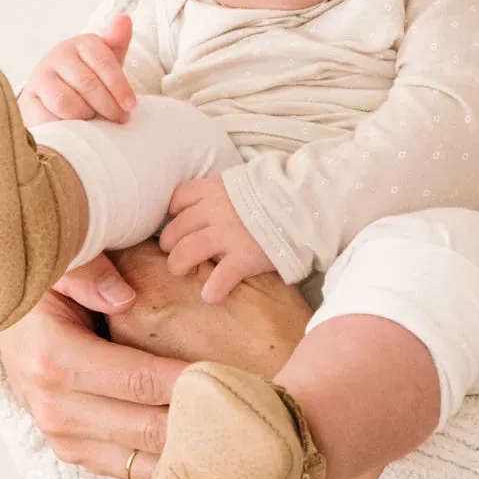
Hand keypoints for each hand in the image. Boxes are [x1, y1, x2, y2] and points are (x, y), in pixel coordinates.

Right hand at [0, 243, 312, 478]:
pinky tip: (210, 456)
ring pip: (142, 458)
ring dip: (191, 452)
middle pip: (146, 425)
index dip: (191, 381)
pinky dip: (169, 465)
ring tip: (242, 443)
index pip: (138, 378)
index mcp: (53, 359)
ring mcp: (63, 436)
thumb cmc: (45, 289)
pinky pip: (129, 469)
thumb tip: (123, 296)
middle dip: (202, 422)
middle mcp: (55, 407)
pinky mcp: (75, 451)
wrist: (11, 324)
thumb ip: (88, 270)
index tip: (237, 379)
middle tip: (254, 415)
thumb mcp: (59, 265)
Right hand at [16, 14, 135, 125]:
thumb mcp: (107, 62)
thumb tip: (124, 18)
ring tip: (93, 119)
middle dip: (107, 106)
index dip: (119, 86)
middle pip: (88, 84)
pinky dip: (66, 122)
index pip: (104, 62)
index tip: (130, 105)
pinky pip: (50, 114)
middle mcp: (60, 54)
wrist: (53, 98)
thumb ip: (118, 43)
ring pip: (68, 101)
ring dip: (85, 115)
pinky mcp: (30, 96)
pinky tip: (74, 124)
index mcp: (83, 43)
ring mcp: (42, 74)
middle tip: (117, 118)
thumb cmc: (87, 80)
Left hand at [158, 177, 276, 302]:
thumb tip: (209, 205)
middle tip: (178, 254)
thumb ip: (224, 193)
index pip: (178, 200)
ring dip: (180, 265)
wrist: (306, 202)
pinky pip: (219, 277)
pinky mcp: (245, 257)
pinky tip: (211, 295)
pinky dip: (213, 289)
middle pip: (176, 230)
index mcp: (215, 190)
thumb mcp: (244, 183)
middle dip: (172, 245)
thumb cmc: (276, 194)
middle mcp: (215, 211)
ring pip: (186, 252)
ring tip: (185, 272)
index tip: (180, 224)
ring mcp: (228, 234)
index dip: (175, 215)